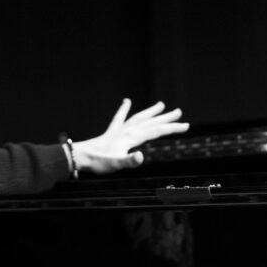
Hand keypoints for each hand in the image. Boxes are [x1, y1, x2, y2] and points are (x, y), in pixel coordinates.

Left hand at [74, 99, 188, 173]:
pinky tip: (126, 101)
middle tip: (179, 112)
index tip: (186, 126)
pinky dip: (124, 109)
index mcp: (131, 137)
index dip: (172, 128)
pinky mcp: (112, 132)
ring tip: (161, 105)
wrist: (80, 157)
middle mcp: (127, 131)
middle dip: (165, 118)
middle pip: (150, 122)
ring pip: (139, 118)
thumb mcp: (116, 164)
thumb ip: (129, 161)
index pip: (156, 131)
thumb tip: (141, 156)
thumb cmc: (98, 162)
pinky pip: (120, 118)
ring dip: (151, 112)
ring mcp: (119, 130)